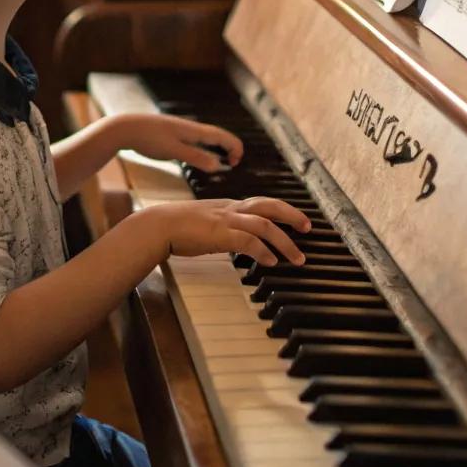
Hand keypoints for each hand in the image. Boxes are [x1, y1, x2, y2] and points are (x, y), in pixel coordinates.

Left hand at [114, 113, 243, 172]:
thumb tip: (218, 166)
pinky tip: (197, 157)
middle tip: (232, 164)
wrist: (125, 128)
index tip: (235, 163)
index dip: (235, 148)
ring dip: (217, 148)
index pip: (223, 136)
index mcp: (194, 131)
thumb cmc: (149, 138)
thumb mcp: (173, 150)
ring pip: (206, 138)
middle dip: (229, 148)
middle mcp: (191, 128)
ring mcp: (181, 130)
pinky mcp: (172, 134)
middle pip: (217, 135)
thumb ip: (196, 157)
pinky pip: (195, 140)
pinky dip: (204, 148)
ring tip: (220, 162)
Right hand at [142, 196, 311, 265]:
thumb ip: (222, 228)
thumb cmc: (177, 226)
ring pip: (265, 226)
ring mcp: (226, 220)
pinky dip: (263, 252)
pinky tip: (271, 262)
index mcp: (229, 205)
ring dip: (285, 243)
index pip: (262, 203)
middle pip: (270, 206)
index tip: (297, 221)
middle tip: (308, 228)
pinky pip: (249, 241)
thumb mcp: (205, 222)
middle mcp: (231, 209)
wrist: (158, 225)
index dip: (283, 211)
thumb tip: (235, 240)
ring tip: (297, 258)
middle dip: (292, 216)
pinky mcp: (220, 234)